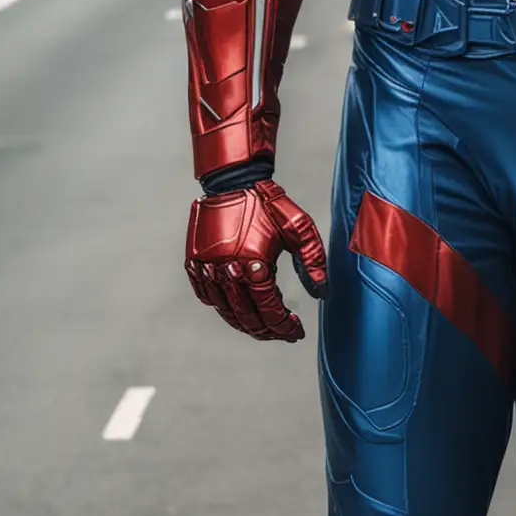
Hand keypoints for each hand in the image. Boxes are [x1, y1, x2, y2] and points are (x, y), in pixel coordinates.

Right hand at [185, 181, 326, 340]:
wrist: (233, 181)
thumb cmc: (269, 203)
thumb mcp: (300, 228)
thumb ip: (313, 260)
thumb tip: (321, 291)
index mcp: (254, 262)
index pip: (269, 310)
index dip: (285, 327)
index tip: (297, 331)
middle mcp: (227, 268)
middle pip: (247, 317)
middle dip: (268, 332)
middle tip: (283, 333)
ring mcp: (207, 267)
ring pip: (226, 311)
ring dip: (246, 324)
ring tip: (264, 327)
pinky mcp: (194, 262)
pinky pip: (207, 297)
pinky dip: (223, 308)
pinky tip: (239, 310)